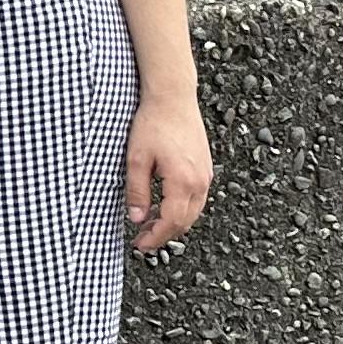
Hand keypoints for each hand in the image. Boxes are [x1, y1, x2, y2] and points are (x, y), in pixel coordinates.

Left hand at [125, 94, 213, 252]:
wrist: (173, 97)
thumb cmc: (152, 124)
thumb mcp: (136, 159)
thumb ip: (137, 191)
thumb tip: (136, 218)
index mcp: (184, 181)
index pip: (172, 222)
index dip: (156, 237)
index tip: (139, 246)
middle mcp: (201, 181)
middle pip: (186, 221)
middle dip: (164, 234)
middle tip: (142, 240)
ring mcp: (206, 174)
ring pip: (193, 211)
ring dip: (173, 222)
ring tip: (150, 226)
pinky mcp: (205, 167)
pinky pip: (197, 198)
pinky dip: (182, 209)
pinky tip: (164, 206)